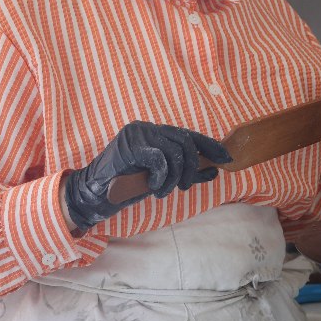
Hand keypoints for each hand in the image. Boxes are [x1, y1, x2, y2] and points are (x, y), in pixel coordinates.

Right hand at [64, 121, 231, 230]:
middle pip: (185, 141)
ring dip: (174, 177)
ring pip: (175, 152)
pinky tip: (152, 186)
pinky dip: (161, 177)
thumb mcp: (162, 178)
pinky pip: (159, 159)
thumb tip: (213, 170)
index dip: (210, 146)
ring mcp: (137, 133)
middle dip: (192, 166)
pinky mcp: (130, 145)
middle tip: (185, 186)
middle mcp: (147, 127)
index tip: (226, 159)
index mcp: (155, 131)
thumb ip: (185, 172)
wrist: (95, 193)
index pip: (189, 135)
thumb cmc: (127, 185)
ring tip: (162, 191)